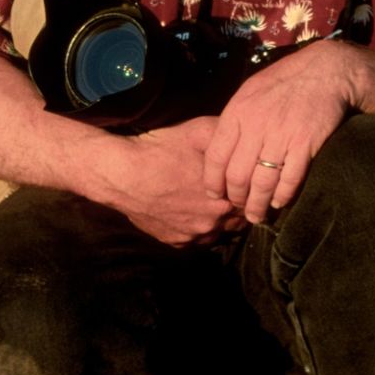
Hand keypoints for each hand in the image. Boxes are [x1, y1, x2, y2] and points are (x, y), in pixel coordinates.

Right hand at [100, 116, 243, 245]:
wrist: (123, 174)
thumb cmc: (162, 150)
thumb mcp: (200, 132)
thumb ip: (229, 138)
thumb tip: (247, 138)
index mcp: (224, 200)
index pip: (251, 202)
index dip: (250, 191)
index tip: (246, 182)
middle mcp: (212, 224)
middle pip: (237, 220)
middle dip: (236, 208)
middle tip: (229, 192)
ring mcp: (192, 236)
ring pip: (217, 233)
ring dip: (218, 221)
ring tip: (210, 202)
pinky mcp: (175, 243)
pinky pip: (195, 240)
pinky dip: (197, 228)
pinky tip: (191, 211)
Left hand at [202, 41, 363, 222]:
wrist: (326, 72)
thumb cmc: (286, 81)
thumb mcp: (251, 91)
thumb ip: (236, 119)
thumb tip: (222, 149)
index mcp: (238, 112)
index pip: (215, 156)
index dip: (213, 181)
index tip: (216, 194)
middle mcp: (256, 125)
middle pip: (237, 176)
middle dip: (236, 198)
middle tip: (239, 207)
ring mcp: (281, 135)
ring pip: (262, 183)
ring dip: (258, 205)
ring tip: (257, 215)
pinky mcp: (305, 144)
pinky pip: (289, 180)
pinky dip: (282, 196)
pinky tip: (279, 201)